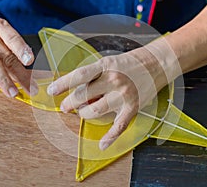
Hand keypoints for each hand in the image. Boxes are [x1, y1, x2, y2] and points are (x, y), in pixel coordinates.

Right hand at [0, 2, 36, 96]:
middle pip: (7, 57)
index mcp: (0, 27)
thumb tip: (27, 71)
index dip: (22, 49)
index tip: (30, 60)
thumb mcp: (1, 31)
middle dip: (21, 74)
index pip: (12, 38)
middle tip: (31, 88)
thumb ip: (13, 48)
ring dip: (4, 80)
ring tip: (13, 93)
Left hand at [47, 46, 169, 149]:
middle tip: (66, 106)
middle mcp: (114, 80)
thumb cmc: (128, 63)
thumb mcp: (108, 62)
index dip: (62, 84)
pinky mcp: (133, 108)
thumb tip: (75, 92)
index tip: (51, 91)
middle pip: (84, 95)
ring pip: (95, 111)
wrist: (155, 64)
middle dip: (70, 103)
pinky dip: (109, 138)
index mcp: (105, 65)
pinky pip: (118, 126)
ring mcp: (124, 95)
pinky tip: (102, 144)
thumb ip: (93, 76)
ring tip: (83, 112)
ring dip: (84, 114)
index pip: (79, 75)